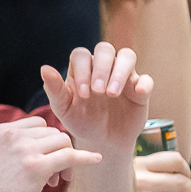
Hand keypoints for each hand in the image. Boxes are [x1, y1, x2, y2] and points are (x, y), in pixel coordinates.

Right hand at [0, 116, 101, 191]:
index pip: (38, 125)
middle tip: (52, 176)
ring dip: (64, 160)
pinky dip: (85, 157)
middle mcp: (14, 135)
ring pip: (62, 142)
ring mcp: (25, 149)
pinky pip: (69, 156)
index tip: (43, 161)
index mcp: (2, 130)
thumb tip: (37, 149)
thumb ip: (11, 147)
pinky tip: (96, 159)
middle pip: (52, 132)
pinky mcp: (36, 167)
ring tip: (55, 181)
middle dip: (56, 151)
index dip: (46, 142)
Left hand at [39, 42, 153, 155]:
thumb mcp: (64, 109)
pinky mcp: (140, 90)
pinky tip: (138, 93)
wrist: (102, 142)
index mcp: (82, 68)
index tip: (83, 95)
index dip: (82, 70)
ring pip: (127, 56)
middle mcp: (103, 67)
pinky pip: (146, 79)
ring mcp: (123, 76)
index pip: (81, 55)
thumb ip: (54, 90)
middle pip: (104, 49)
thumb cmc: (80, 122)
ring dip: (120, 71)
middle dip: (101, 68)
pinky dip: (144, 83)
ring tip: (112, 93)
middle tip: (98, 92)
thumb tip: (44, 68)